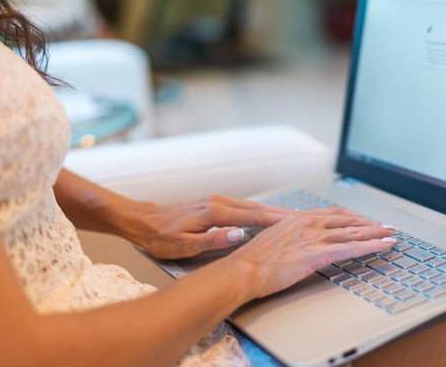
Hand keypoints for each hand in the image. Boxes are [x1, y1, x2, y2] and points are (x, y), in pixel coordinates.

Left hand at [124, 195, 290, 258]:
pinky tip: (266, 215)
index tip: (296, 221)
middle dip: (281, 213)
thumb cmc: (160, 237)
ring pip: (251, 205)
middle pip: (256, 207)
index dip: (275, 219)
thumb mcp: (183, 245)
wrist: (142, 221)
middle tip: (304, 217)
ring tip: (292, 217)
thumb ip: (212, 240)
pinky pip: (242, 206)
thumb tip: (239, 234)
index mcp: (214, 213)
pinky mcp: (214, 203)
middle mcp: (218, 202)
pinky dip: (258, 210)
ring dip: (271, 211)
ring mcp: (216, 201)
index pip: (252, 216)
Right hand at [226, 207, 396, 299]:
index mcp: (296, 219)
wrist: (242, 269)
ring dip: (376, 232)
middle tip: (384, 226)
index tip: (362, 220)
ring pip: (354, 232)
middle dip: (368, 223)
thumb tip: (293, 243)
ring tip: (391, 234)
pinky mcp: (318, 254)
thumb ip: (286, 238)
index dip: (351, 217)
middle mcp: (308, 223)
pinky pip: (352, 248)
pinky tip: (384, 245)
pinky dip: (372, 246)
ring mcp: (314, 238)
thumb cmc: (250, 260)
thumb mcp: (270, 241)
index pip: (331, 214)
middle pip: (347, 220)